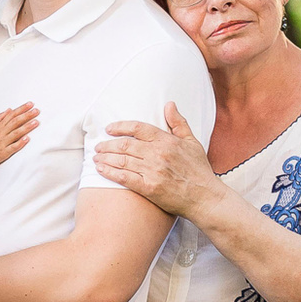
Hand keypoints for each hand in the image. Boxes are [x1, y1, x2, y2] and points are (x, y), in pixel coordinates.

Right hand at [0, 102, 39, 166]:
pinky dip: (20, 143)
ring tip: (36, 122)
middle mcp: (1, 132)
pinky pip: (13, 147)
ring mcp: (2, 142)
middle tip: (37, 111)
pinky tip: (27, 139)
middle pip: (15, 122)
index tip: (30, 104)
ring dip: (26, 127)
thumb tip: (9, 110)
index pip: (12, 115)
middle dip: (27, 115)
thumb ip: (0, 118)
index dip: (22, 109)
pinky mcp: (3, 152)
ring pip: (16, 133)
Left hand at [93, 102, 219, 218]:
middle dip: (107, 144)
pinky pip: (124, 178)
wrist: (205, 197)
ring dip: (105, 157)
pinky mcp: (149, 188)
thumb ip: (178, 123)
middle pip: (125, 145)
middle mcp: (158, 154)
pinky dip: (110, 172)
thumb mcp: (192, 142)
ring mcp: (153, 171)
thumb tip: (169, 104)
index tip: (109, 129)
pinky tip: (101, 169)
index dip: (120, 127)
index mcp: (167, 141)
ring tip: (96, 157)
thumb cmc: (199, 170)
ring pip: (122, 160)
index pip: (137, 128)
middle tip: (98, 146)